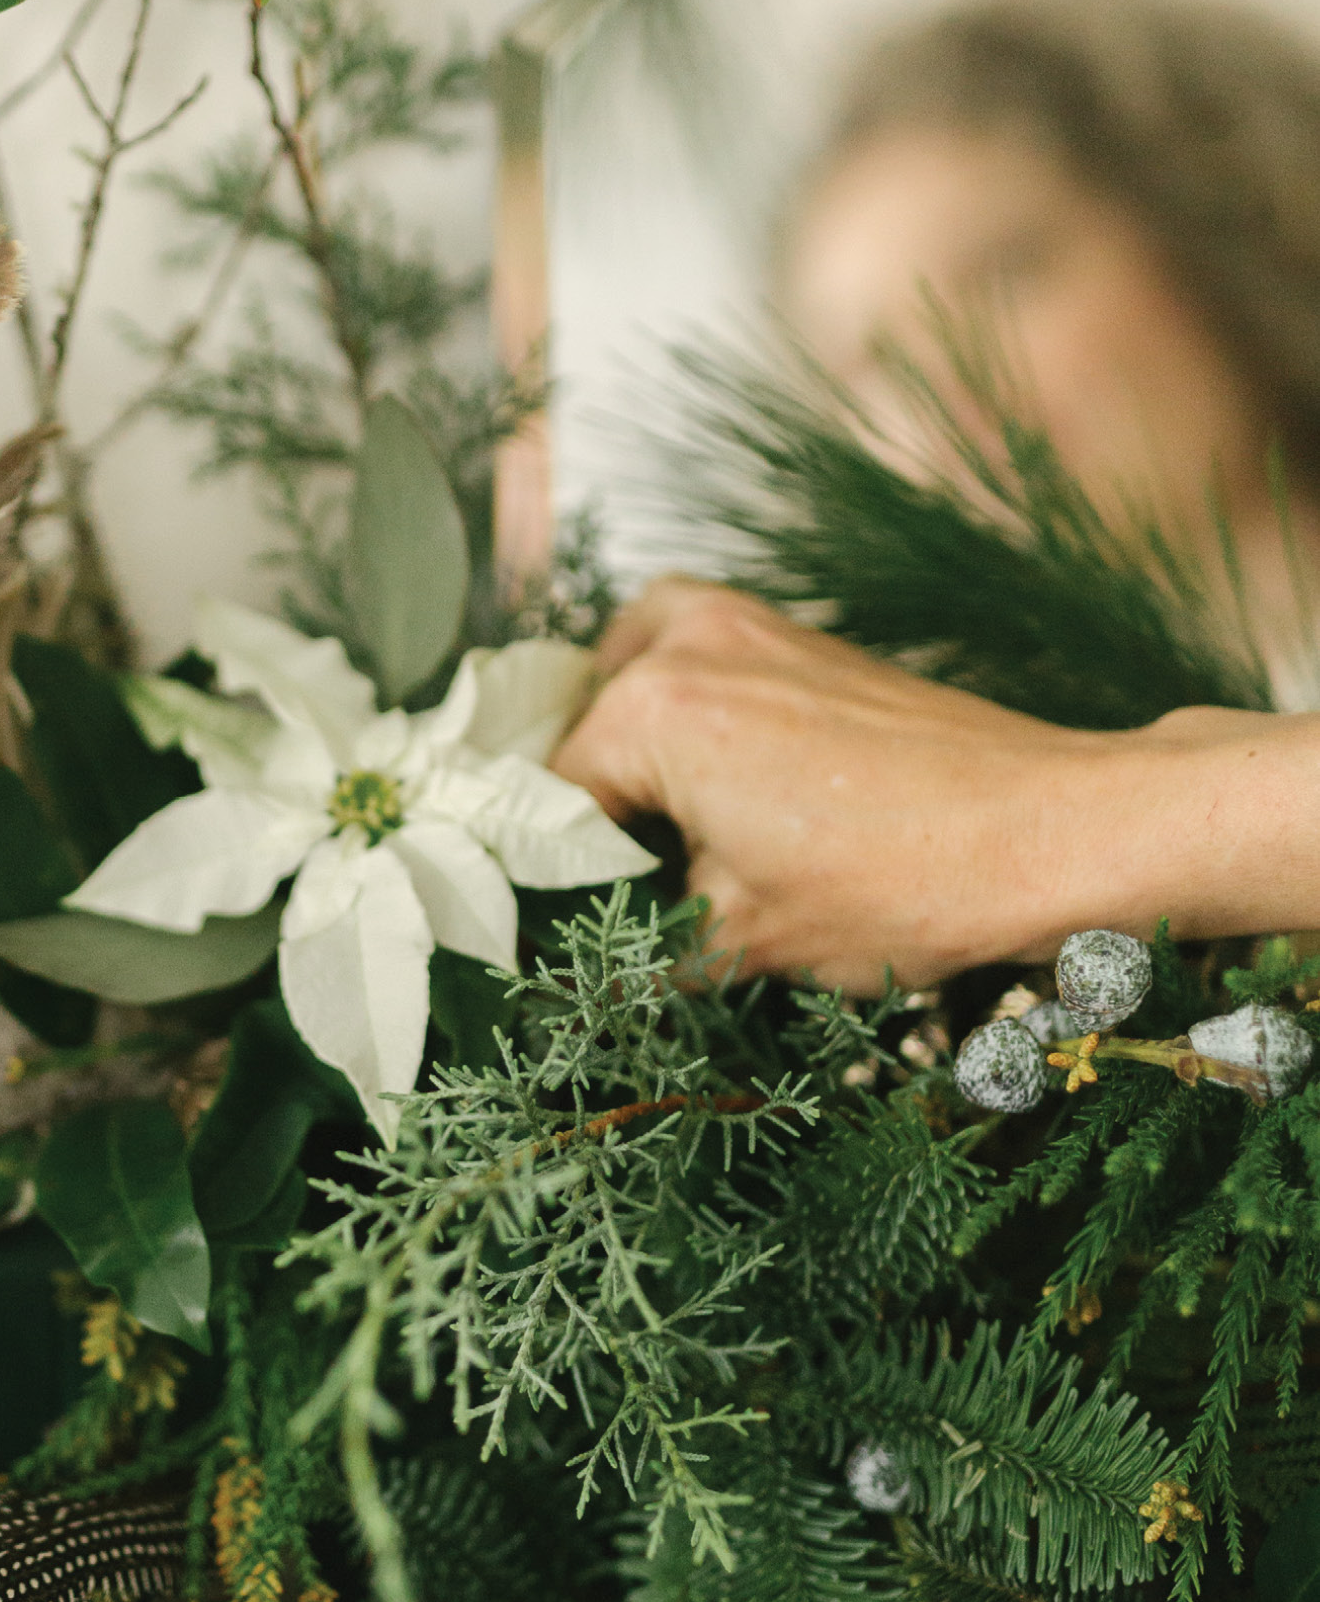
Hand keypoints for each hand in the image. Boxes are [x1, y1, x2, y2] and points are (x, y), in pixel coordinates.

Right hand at [549, 577, 1315, 990]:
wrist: (1055, 833)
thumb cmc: (904, 884)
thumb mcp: (745, 944)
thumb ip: (641, 949)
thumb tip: (582, 976)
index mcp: (652, 711)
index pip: (547, 801)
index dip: (549, 879)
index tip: (562, 932)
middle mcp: (688, 643)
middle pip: (581, 727)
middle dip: (586, 807)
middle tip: (609, 891)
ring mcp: (753, 626)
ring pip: (632, 667)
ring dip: (622, 735)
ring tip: (644, 824)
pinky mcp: (806, 638)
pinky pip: (701, 654)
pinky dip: (684, 703)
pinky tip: (714, 787)